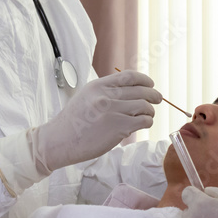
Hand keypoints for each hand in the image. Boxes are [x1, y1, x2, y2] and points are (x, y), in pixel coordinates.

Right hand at [38, 69, 161, 167]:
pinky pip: (143, 121)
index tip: (150, 84)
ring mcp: (112, 111)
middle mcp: (106, 95)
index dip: (144, 79)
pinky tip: (143, 124)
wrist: (59, 141)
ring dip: (150, 111)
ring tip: (148, 116)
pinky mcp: (118, 127)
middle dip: (153, 95)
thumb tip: (131, 91)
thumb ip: (106, 92)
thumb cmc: (73, 123)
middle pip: (140, 91)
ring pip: (144, 106)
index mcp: (98, 85)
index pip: (129, 76)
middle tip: (158, 99)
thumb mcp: (86, 97)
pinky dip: (147, 122)